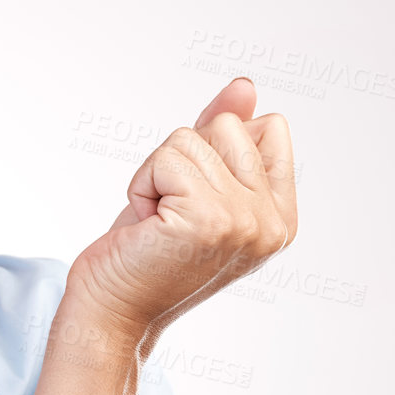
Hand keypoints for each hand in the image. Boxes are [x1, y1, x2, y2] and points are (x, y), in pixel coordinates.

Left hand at [66, 77, 297, 342]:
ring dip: (156, 176)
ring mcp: (246, 221)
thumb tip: (244, 86)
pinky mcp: (209, 219)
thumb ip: (222, 136)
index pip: (268, 127)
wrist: (112, 309)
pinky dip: (141, 186)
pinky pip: (165, 158)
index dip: (214, 148)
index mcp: (282, 214)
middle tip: (168, 214)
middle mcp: (273, 222)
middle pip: (226, 127)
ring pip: (190, 140)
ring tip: (156, 222)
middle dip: (180, 160)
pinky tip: (145, 226)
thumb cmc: (145, 250)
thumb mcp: (192, 184)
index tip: (193, 199)